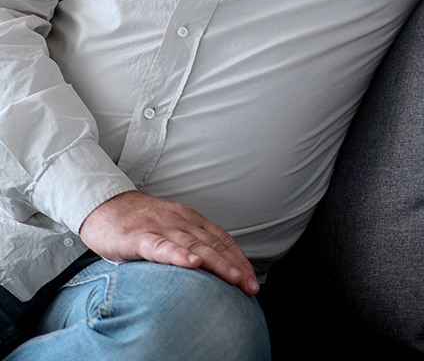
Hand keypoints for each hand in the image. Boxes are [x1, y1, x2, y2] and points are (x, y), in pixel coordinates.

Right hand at [79, 190, 259, 294]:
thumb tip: (209, 267)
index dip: (239, 258)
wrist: (103, 205)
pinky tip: (191, 263)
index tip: (252, 279)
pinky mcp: (139, 236)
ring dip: (216, 262)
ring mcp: (160, 227)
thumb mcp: (169, 229)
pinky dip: (178, 255)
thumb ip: (188, 243)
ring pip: (194, 245)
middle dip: (235, 265)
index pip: (221, 239)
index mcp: (189, 220)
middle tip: (251, 285)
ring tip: (234, 277)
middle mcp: (180, 221)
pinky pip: (161, 246)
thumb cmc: (137, 222)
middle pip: (213, 244)